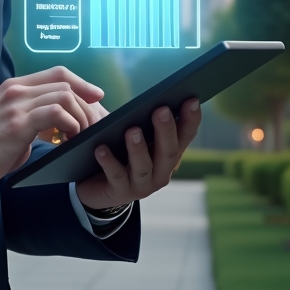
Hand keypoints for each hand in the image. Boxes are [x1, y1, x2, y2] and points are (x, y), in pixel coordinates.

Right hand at [0, 67, 106, 188]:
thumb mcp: (6, 125)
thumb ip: (29, 122)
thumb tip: (53, 131)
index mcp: (14, 88)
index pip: (57, 73)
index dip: (81, 83)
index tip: (97, 96)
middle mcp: (16, 90)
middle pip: (65, 81)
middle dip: (89, 102)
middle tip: (98, 122)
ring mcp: (17, 105)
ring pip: (65, 95)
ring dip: (82, 115)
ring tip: (84, 134)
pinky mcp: (18, 123)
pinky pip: (56, 113)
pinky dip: (71, 125)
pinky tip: (69, 139)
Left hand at [74, 98, 201, 209]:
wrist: (97, 185)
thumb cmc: (117, 150)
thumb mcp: (130, 132)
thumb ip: (141, 118)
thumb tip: (149, 97)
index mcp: (167, 154)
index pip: (185, 136)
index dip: (190, 119)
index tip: (193, 100)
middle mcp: (160, 172)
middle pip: (168, 152)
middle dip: (166, 131)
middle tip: (161, 110)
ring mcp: (141, 185)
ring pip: (143, 167)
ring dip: (138, 149)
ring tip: (132, 130)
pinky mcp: (119, 192)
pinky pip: (115, 176)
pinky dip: (109, 162)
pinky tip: (101, 149)